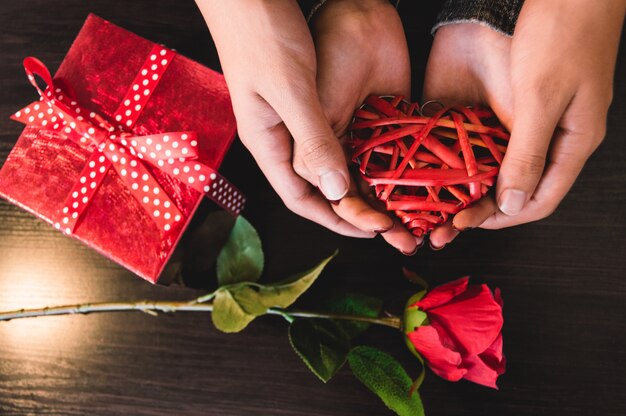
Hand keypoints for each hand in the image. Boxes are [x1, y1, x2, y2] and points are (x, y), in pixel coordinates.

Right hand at [195, 0, 372, 237]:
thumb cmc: (263, 34)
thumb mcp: (290, 89)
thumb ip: (312, 139)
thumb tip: (335, 191)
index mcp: (268, 143)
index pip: (300, 198)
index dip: (334, 219)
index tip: (370, 232)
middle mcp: (285, 137)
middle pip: (321, 185)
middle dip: (354, 206)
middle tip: (392, 220)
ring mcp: (301, 117)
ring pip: (335, 161)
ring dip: (363, 179)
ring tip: (396, 193)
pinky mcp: (317, 97)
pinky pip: (344, 133)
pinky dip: (365, 147)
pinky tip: (391, 151)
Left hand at [424, 0, 624, 247]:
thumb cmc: (561, 32)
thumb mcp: (542, 98)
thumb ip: (528, 153)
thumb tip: (514, 204)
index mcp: (573, 141)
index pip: (540, 199)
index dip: (504, 218)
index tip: (468, 225)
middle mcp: (555, 134)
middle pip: (518, 186)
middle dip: (483, 207)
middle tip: (446, 220)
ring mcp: (537, 116)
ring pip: (503, 164)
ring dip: (474, 183)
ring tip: (440, 198)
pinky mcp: (518, 98)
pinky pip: (493, 136)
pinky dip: (471, 152)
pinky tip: (445, 159)